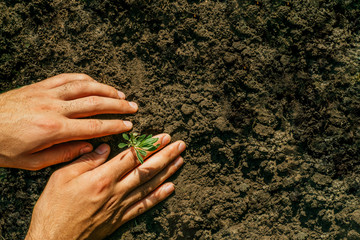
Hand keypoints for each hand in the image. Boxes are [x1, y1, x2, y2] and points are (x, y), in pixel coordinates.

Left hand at [0, 73, 137, 169]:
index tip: (128, 125)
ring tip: (121, 94)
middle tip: (134, 107)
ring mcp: (47, 93)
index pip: (93, 126)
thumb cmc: (2, 147)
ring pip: (84, 87)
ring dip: (106, 89)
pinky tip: (95, 82)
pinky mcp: (40, 86)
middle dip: (118, 105)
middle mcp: (54, 108)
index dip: (114, 125)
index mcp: (53, 129)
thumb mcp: (32, 161)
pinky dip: (85, 78)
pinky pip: (67, 78)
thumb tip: (87, 148)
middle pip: (95, 103)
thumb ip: (63, 154)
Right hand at [25, 134, 184, 239]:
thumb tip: (105, 147)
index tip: (164, 137)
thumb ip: (87, 160)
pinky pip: (144, 206)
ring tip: (180, 160)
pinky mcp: (120, 218)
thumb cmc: (54, 207)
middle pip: (146, 170)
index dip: (150, 145)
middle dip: (166, 155)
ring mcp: (120, 206)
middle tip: (180, 145)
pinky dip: (159, 196)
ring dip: (167, 172)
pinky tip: (171, 188)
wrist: (53, 238)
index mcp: (102, 178)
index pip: (133, 157)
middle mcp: (116, 191)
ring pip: (150, 185)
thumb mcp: (61, 177)